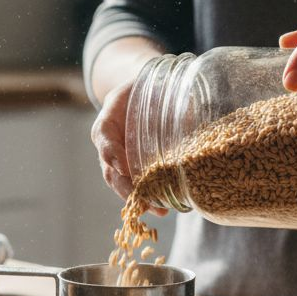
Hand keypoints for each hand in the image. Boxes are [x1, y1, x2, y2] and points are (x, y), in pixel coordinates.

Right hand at [89, 77, 167, 213]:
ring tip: (159, 210)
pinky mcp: (130, 168)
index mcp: (108, 120)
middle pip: (110, 169)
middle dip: (126, 187)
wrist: (142, 96)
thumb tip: (193, 110)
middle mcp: (109, 143)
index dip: (111, 152)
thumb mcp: (151, 85)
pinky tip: (162, 209)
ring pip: (121, 183)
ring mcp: (118, 159)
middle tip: (142, 199)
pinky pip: (134, 185)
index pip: (103, 136)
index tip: (122, 166)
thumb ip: (166, 97)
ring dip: (139, 198)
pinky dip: (146, 199)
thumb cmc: (146, 89)